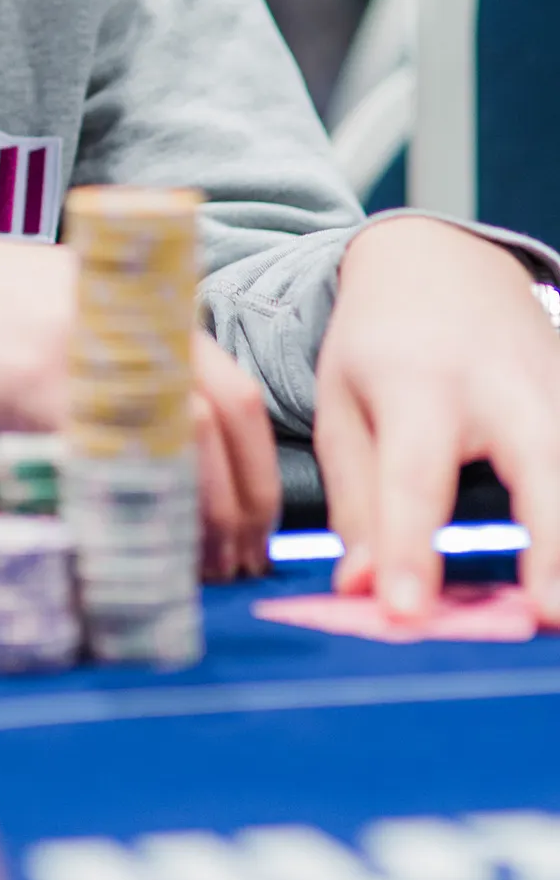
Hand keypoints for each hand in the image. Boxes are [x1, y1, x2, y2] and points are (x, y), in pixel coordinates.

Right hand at [0, 212, 281, 580]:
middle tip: (235, 564)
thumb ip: (111, 361)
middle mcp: (121, 322)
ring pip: (170, 444)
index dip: (254, 474)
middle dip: (239, 507)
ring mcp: (81, 351)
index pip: (233, 393)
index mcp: (135, 306)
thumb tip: (167, 453)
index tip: (253, 530)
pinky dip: (113, 514)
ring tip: (192, 570)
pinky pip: (93, 461)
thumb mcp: (56, 308)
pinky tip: (118, 551)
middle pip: (219, 422)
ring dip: (191, 519)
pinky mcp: (30, 384)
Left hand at [316, 216, 559, 623]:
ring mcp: (556, 390)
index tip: (406, 612)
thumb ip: (355, 502)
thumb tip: (363, 590)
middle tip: (548, 616)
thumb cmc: (380, 344)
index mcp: (419, 384)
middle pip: (540, 464)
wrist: (439, 262)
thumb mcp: (342, 405)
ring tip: (559, 612)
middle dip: (550, 545)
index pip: (414, 478)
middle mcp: (500, 386)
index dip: (410, 548)